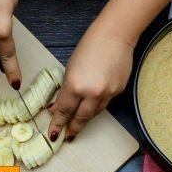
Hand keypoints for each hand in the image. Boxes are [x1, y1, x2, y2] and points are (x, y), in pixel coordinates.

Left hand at [47, 23, 134, 141]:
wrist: (116, 35)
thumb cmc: (89, 46)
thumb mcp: (70, 68)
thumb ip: (66, 90)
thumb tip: (58, 105)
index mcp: (75, 85)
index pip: (64, 110)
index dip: (57, 124)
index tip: (53, 134)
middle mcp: (92, 93)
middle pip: (81, 118)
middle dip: (73, 129)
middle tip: (67, 136)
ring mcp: (108, 94)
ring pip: (94, 113)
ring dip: (85, 119)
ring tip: (78, 123)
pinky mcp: (118, 91)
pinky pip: (105, 104)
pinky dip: (97, 106)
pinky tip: (92, 103)